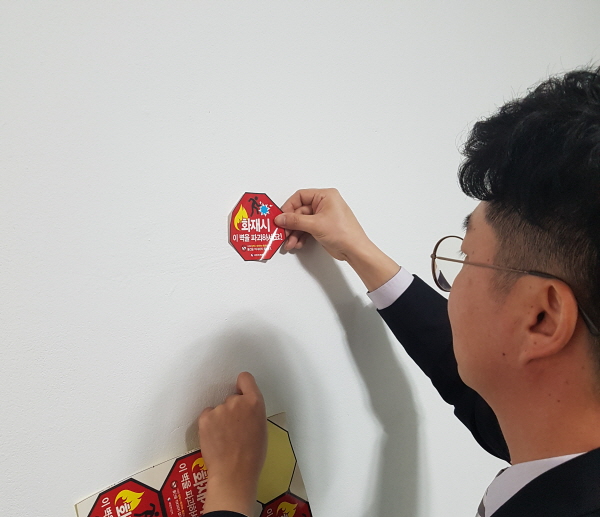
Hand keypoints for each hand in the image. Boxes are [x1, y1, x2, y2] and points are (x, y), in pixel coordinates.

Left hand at [198, 372, 266, 515]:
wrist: (234, 474)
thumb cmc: (252, 456)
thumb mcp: (261, 427)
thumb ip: (252, 411)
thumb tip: (244, 409)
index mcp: (255, 402)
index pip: (245, 378)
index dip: (242, 386)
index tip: (241, 393)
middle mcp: (236, 401)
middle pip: (232, 397)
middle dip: (232, 409)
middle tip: (235, 428)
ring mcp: (219, 409)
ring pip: (219, 408)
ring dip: (220, 418)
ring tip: (224, 438)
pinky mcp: (205, 418)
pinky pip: (207, 415)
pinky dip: (209, 424)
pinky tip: (215, 438)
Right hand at [274, 188, 399, 290]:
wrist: (355, 250)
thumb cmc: (344, 233)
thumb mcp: (316, 224)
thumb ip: (295, 220)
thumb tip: (281, 218)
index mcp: (326, 196)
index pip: (301, 196)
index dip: (289, 206)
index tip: (281, 217)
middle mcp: (324, 204)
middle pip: (299, 211)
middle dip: (291, 224)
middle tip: (282, 232)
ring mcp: (323, 216)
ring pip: (302, 222)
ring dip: (294, 233)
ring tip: (289, 242)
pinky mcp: (322, 227)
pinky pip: (306, 229)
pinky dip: (300, 236)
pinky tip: (297, 243)